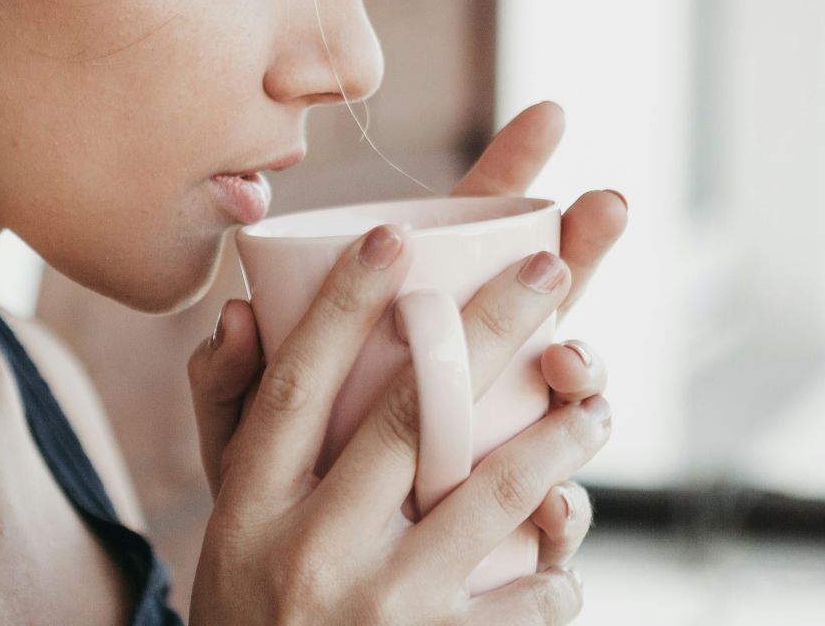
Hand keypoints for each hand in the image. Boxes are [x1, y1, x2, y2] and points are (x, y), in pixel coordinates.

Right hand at [186, 223, 610, 622]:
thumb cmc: (255, 611)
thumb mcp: (228, 525)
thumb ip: (229, 417)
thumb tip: (242, 309)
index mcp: (249, 506)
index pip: (297, 386)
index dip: (342, 307)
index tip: (393, 236)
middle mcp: (305, 552)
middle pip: (405, 418)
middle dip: (484, 333)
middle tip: (548, 271)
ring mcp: (373, 610)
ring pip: (483, 499)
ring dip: (554, 443)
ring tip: (595, 406)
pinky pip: (518, 604)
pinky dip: (553, 575)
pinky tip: (564, 552)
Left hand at [190, 101, 627, 501]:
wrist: (293, 621)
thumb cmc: (272, 509)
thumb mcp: (238, 444)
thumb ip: (227, 384)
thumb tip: (231, 319)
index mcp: (413, 336)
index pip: (468, 241)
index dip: (510, 174)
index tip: (551, 114)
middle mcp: (472, 381)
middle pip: (539, 300)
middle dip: (579, 248)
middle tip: (608, 203)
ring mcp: (503, 451)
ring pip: (567, 396)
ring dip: (582, 366)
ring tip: (569, 361)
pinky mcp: (514, 539)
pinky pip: (554, 520)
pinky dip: (563, 516)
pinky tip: (558, 511)